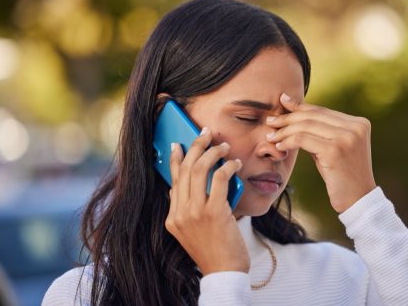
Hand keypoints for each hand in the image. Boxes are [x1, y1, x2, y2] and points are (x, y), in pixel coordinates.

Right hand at [165, 127, 249, 274]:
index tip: (177, 144)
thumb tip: (180, 188)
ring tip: (224, 146)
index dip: (174, 159)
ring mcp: (195, 213)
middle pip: (184, 169)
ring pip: (199, 169)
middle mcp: (180, 213)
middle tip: (206, 134)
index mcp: (172, 218)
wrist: (223, 272)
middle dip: (196, 146)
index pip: (172, 180)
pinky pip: (220, 179)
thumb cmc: (213, 250)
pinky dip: (228, 166)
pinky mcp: (214, 212)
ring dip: (213, 152)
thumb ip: (184, 210)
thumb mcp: (190, 232)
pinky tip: (236, 163)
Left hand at [266, 93, 376, 212]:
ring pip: (306, 126)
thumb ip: (321, 131)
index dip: (300, 107)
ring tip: (271, 136)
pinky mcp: (335, 151)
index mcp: (359, 123)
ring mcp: (347, 138)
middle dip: (288, 118)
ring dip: (284, 131)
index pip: (322, 111)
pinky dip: (288, 141)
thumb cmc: (342, 175)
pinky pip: (303, 140)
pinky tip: (280, 146)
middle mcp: (355, 127)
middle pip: (313, 116)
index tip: (282, 101)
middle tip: (270, 121)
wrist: (358, 200)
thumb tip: (295, 113)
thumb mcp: (334, 148)